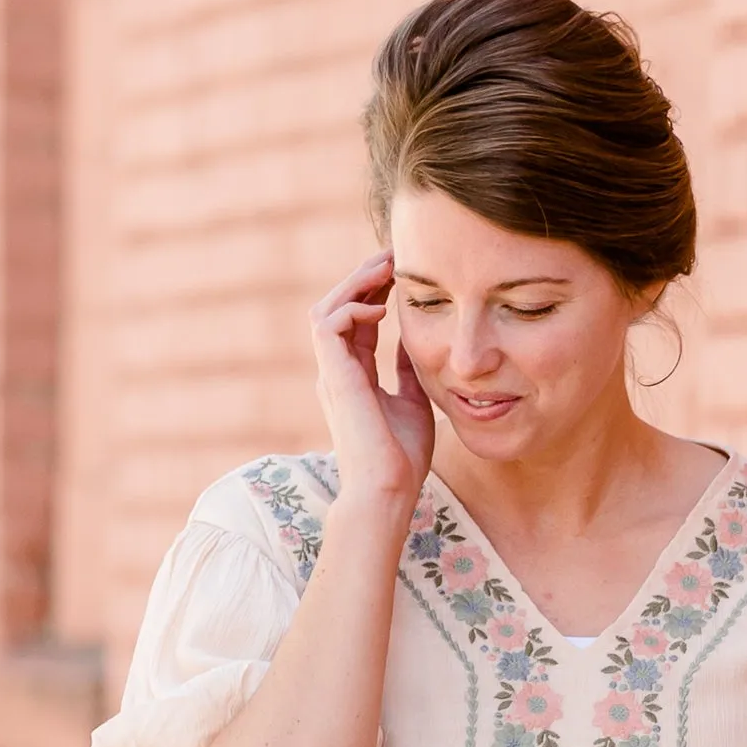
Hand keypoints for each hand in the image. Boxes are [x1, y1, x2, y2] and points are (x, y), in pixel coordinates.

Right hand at [311, 252, 432, 514]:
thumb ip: (409, 370)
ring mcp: (331, 374)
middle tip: (393, 256)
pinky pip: (329, 324)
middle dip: (363, 279)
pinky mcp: (333, 377)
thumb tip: (419, 339)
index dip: (376, 294)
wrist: (389, 489)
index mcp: (354, 376)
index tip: (403, 274)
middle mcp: (337, 371)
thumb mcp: (414, 400)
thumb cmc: (402, 458)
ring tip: (385, 268)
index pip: (358, 322)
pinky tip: (380, 311)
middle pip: (338, 308)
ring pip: (327, 309)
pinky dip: (352, 310)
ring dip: (354, 284)